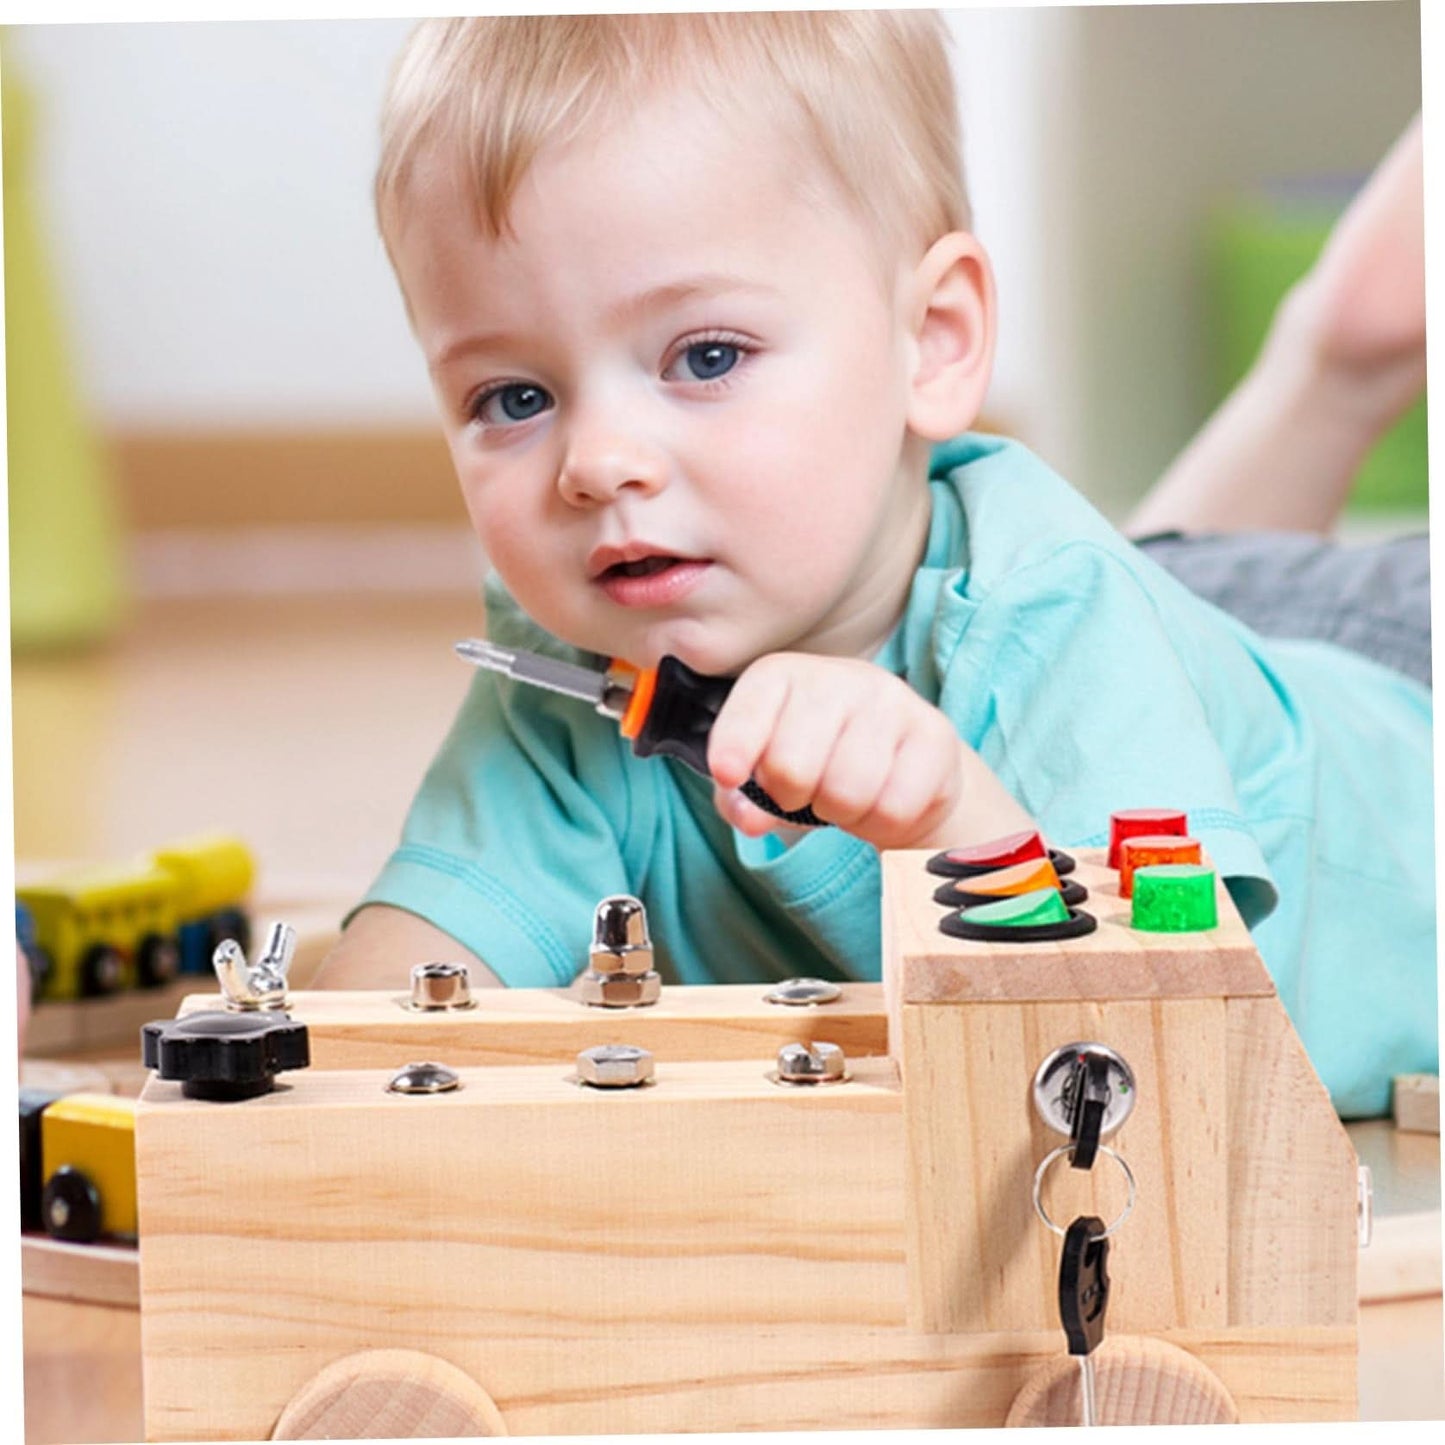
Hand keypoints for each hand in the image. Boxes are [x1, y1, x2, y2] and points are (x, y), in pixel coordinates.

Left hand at [707, 653, 1033, 850]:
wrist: (901, 765)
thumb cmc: (817, 764)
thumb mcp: (764, 775)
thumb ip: (739, 798)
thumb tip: (749, 819)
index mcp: (783, 675)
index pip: (749, 711)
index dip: (732, 750)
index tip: (728, 774)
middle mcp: (839, 677)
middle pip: (792, 767)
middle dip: (790, 799)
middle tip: (804, 794)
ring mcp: (892, 701)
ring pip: (846, 792)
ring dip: (838, 814)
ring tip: (842, 799)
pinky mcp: (934, 734)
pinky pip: (893, 809)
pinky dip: (879, 825)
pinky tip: (878, 803)